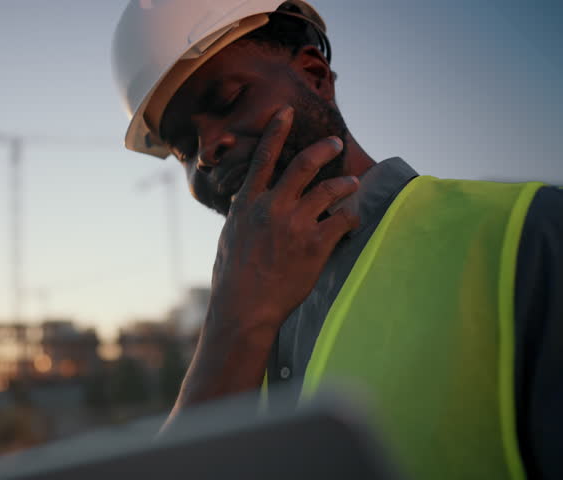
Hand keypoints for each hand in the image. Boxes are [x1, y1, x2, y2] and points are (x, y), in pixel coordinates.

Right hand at [208, 105, 360, 348]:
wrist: (244, 307)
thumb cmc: (232, 277)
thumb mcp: (230, 238)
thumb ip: (243, 215)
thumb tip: (246, 202)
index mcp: (248, 204)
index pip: (263, 158)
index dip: (276, 131)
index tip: (286, 112)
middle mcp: (271, 208)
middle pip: (302, 166)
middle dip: (323, 150)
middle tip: (336, 143)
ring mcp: (295, 225)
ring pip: (329, 191)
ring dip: (344, 184)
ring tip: (353, 184)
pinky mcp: (315, 246)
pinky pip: (343, 221)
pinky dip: (351, 218)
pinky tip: (353, 221)